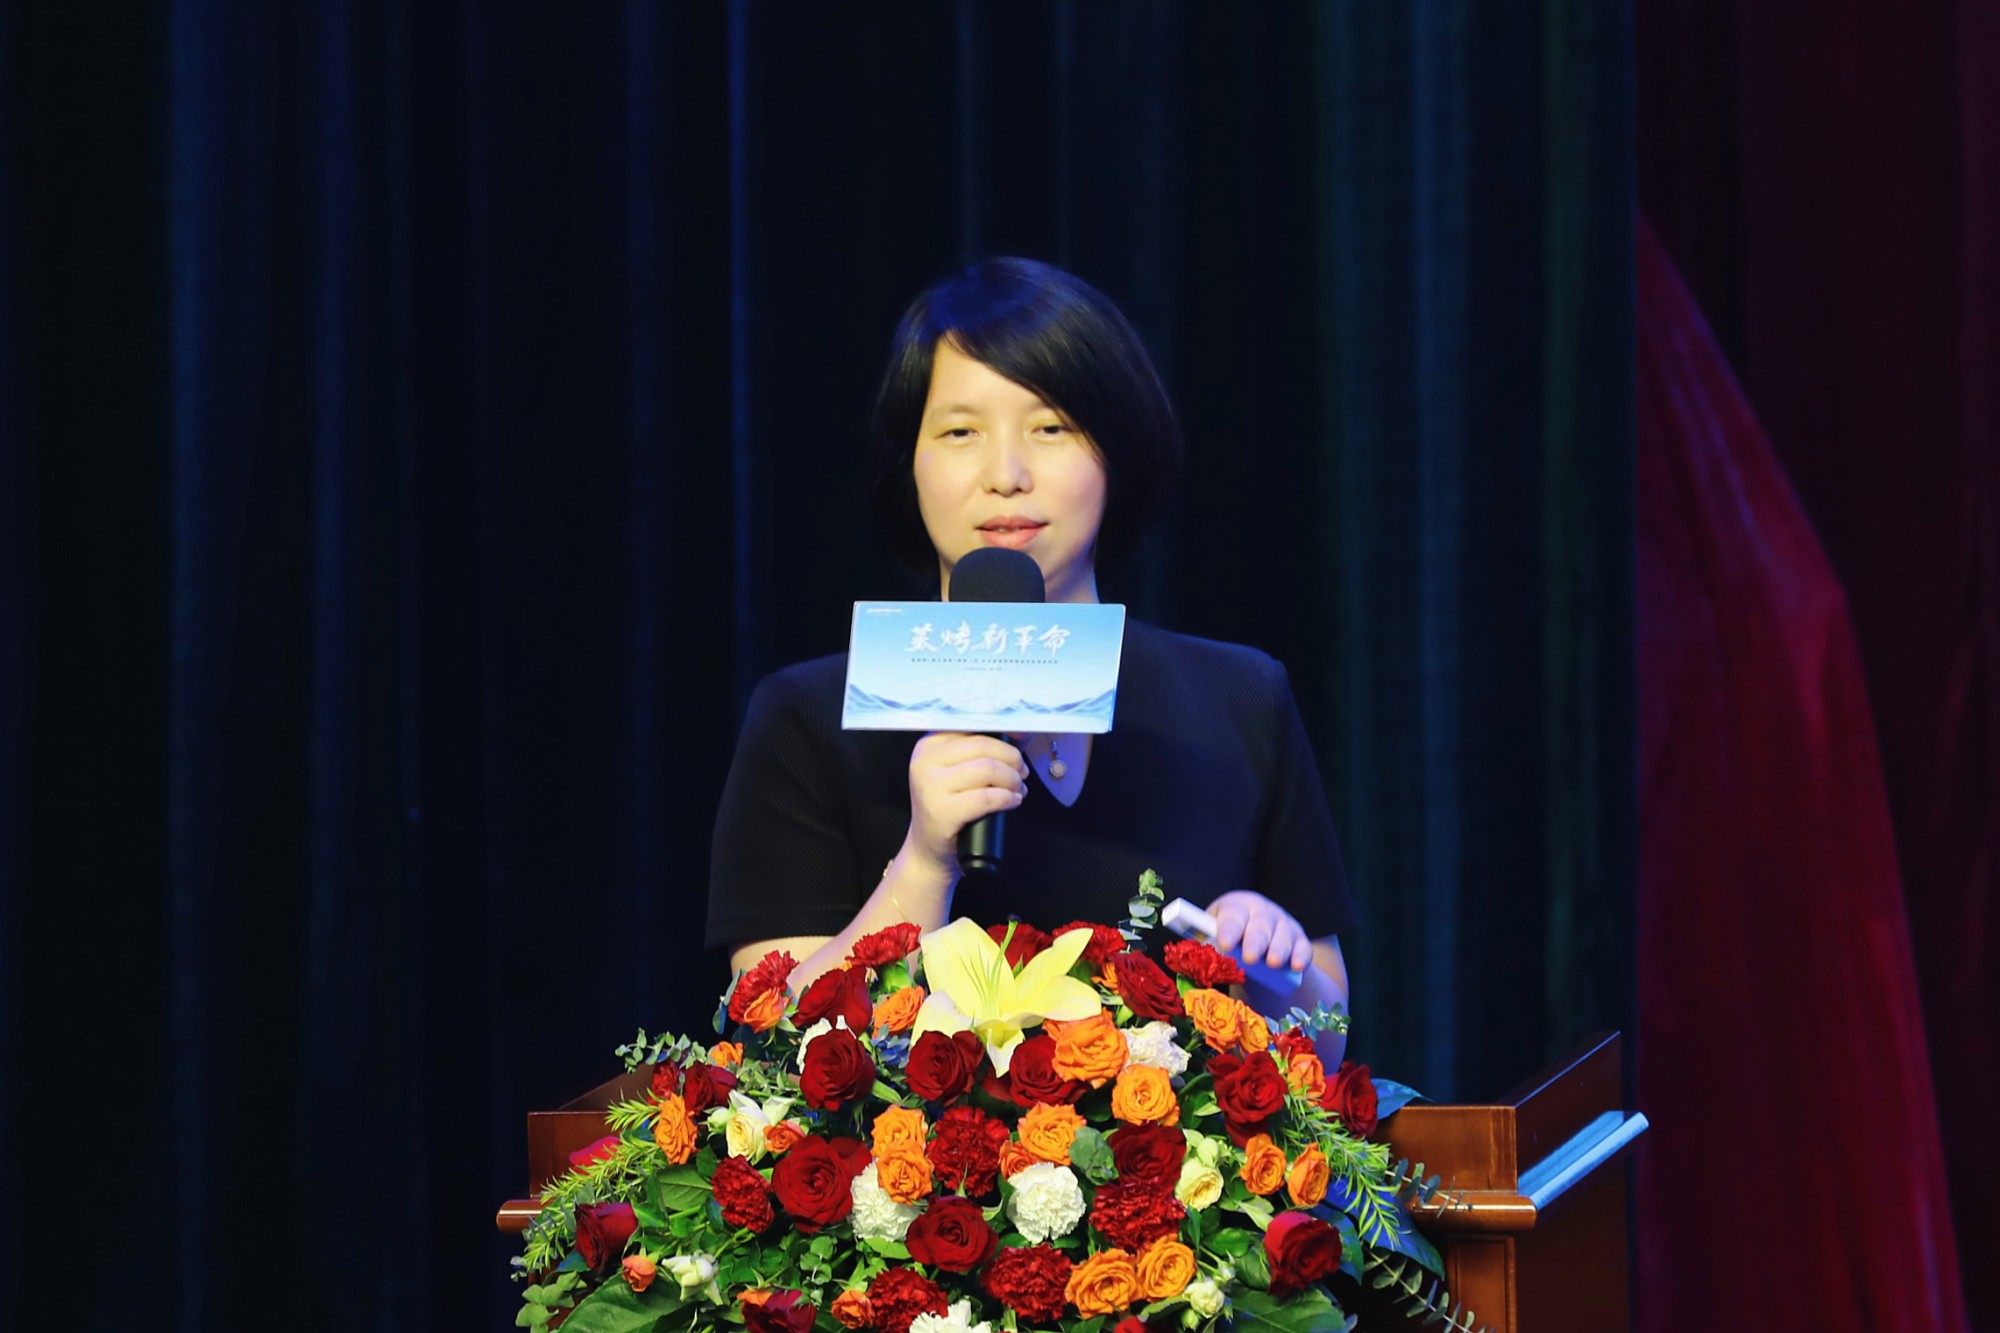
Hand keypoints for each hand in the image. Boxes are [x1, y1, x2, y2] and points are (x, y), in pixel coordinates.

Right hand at [903, 732, 1028, 872]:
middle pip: (983, 746)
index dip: (1003, 731)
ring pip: (988, 769)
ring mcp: (931, 786)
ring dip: (1012, 779)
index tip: (1021, 740)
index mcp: (929, 744)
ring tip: (1018, 789)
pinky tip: (1013, 801)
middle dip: (1012, 758)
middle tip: (1022, 772)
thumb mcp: (956, 770)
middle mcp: (925, 761)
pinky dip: (1007, 798)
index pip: (973, 725)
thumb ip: (980, 749)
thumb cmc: (949, 805)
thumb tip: (1019, 733)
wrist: (929, 848)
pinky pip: (987, 798)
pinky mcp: (941, 811)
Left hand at [1205, 891, 1313, 972]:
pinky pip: (1303, 947)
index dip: (1228, 929)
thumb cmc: (1229, 937)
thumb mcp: (1215, 934)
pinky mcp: (1299, 939)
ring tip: (1273, 964)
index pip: (1232, 915)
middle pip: (1259, 924)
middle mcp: (1262, 911)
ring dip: (1278, 950)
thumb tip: (1195, 960)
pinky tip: (1297, 966)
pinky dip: (1301, 956)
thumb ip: (1207, 942)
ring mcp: (1283, 924)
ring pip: (1282, 936)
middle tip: (1249, 958)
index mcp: (1237, 906)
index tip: (1224, 944)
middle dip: (1255, 941)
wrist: (1255, 939)